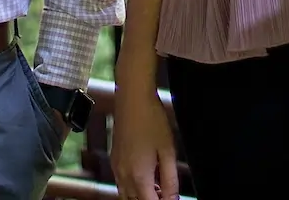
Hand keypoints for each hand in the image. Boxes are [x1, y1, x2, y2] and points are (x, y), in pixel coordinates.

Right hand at [110, 76, 179, 199]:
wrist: (132, 99)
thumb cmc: (152, 121)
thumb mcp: (168, 152)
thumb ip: (170, 180)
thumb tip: (173, 199)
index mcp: (139, 176)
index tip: (172, 198)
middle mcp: (123, 175)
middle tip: (166, 194)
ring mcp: (116, 167)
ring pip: (126, 195)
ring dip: (142, 197)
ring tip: (159, 189)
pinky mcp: (114, 159)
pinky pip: (121, 183)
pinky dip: (133, 188)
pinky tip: (147, 178)